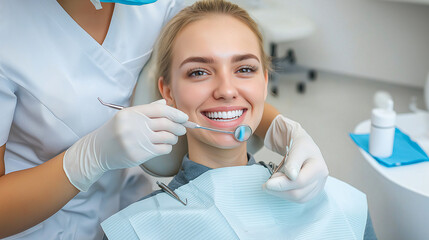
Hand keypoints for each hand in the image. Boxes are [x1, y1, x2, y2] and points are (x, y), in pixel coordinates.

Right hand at [63, 99, 187, 191]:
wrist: (98, 150)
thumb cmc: (115, 131)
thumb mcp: (127, 116)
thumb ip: (147, 110)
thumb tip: (165, 104)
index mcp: (132, 113)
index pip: (160, 110)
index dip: (175, 113)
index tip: (183, 117)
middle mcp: (134, 126)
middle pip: (166, 123)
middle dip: (179, 126)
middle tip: (183, 128)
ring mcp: (136, 141)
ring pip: (167, 137)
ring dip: (174, 138)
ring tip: (173, 137)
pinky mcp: (139, 155)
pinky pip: (162, 149)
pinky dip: (168, 147)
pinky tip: (165, 145)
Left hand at [262, 115, 328, 202]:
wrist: (302, 145)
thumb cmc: (299, 143)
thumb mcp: (296, 147)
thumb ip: (294, 161)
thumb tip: (292, 176)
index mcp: (319, 167)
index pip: (300, 181)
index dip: (282, 184)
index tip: (267, 184)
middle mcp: (321, 179)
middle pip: (298, 193)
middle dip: (280, 189)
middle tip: (267, 183)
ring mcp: (318, 186)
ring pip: (298, 198)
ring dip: (282, 193)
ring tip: (275, 181)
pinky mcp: (312, 191)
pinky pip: (298, 199)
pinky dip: (286, 194)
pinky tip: (281, 186)